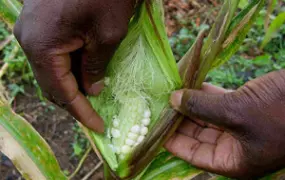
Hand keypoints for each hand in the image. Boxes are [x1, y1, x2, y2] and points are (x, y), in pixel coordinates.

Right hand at [13, 0, 136, 131]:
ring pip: (51, 70)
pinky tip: (85, 71)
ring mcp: (32, 29)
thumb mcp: (108, 35)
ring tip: (94, 95)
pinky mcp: (40, 22)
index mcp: (42, 47)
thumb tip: (91, 88)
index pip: (60, 92)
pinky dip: (68, 67)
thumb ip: (95, 67)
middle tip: (96, 113)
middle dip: (74, 100)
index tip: (98, 127)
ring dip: (71, 84)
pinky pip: (53, 54)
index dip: (81, 112)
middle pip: (51, 84)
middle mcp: (29, 40)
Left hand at [165, 70, 284, 177]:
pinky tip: (189, 84)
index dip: (172, 141)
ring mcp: (239, 126)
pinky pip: (217, 102)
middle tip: (158, 105)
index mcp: (233, 161)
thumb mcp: (236, 112)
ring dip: (190, 104)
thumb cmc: (281, 113)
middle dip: (179, 119)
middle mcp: (234, 146)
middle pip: (197, 134)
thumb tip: (173, 99)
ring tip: (169, 93)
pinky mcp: (244, 106)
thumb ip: (202, 106)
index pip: (193, 154)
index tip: (153, 127)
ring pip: (206, 116)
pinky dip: (204, 93)